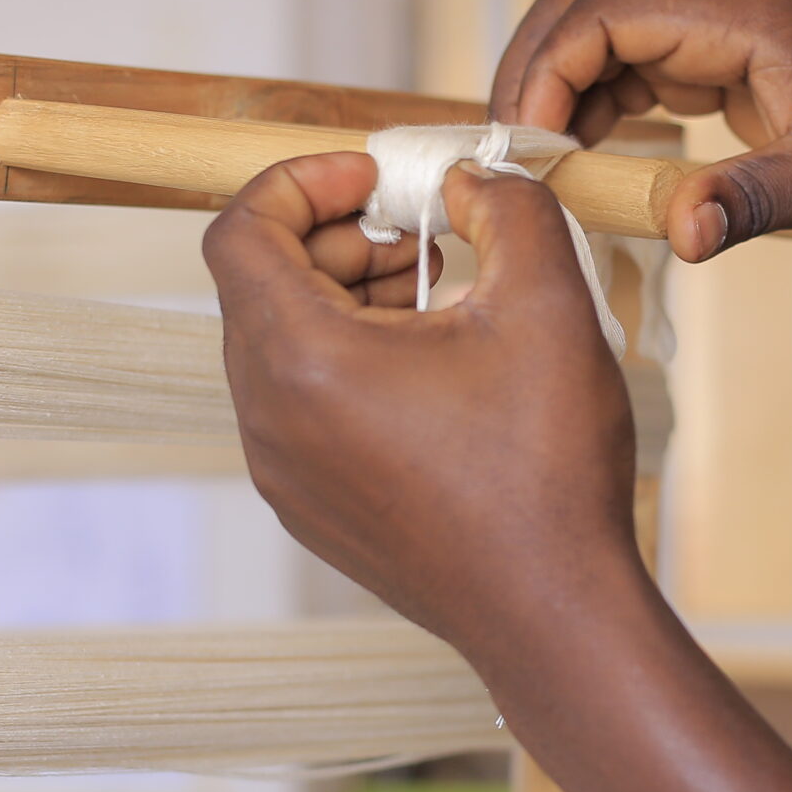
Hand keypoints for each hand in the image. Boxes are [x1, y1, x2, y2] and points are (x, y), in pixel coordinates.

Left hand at [202, 152, 642, 655]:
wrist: (552, 613)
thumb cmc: (545, 468)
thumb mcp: (546, 301)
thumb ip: (505, 207)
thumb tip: (468, 178)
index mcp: (300, 360)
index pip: (239, 230)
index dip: (301, 181)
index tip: (375, 178)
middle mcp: (268, 419)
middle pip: (259, 286)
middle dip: (336, 238)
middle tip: (421, 234)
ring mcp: (283, 473)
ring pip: (280, 347)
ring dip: (345, 299)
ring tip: (437, 296)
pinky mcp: (311, 508)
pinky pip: (301, 405)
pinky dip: (348, 361)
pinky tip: (435, 367)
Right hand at [491, 0, 791, 260]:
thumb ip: (757, 200)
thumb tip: (683, 233)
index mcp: (737, 17)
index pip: (602, 16)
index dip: (544, 74)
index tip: (526, 151)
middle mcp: (713, 14)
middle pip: (580, 19)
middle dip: (528, 82)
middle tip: (507, 164)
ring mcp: (710, 40)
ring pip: (594, 50)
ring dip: (554, 106)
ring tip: (537, 181)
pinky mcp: (713, 72)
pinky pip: (626, 81)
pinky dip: (589, 121)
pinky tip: (583, 177)